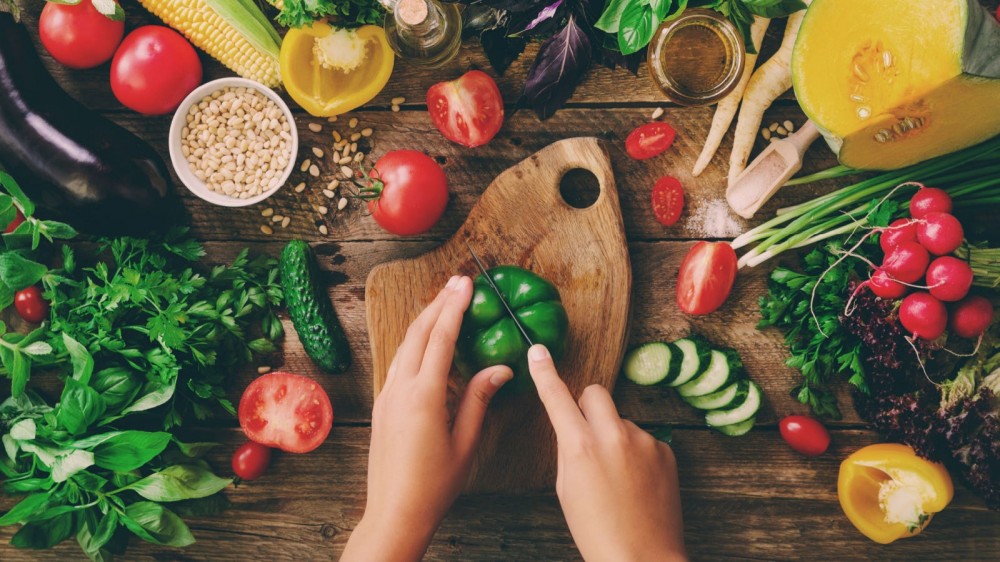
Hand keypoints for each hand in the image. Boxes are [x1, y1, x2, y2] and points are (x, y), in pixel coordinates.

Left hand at [342, 276, 512, 561]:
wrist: (394, 511)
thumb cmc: (434, 484)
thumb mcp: (465, 442)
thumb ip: (479, 399)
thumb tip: (500, 368)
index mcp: (424, 396)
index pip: (441, 339)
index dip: (454, 307)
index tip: (465, 284)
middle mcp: (400, 389)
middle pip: (418, 333)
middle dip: (438, 303)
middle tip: (457, 282)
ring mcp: (386, 396)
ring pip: (404, 345)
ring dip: (425, 320)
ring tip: (444, 302)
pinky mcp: (381, 405)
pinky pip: (398, 363)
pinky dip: (414, 343)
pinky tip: (426, 342)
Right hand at [528, 344, 686, 561]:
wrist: (641, 558)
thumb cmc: (596, 531)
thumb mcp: (566, 488)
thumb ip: (569, 449)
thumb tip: (575, 428)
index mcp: (580, 446)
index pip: (557, 397)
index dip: (544, 373)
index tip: (538, 351)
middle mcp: (613, 436)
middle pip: (595, 393)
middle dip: (587, 406)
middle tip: (587, 435)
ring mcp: (643, 441)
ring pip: (620, 419)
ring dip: (614, 436)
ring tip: (617, 477)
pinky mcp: (666, 450)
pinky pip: (643, 439)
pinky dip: (636, 453)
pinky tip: (637, 483)